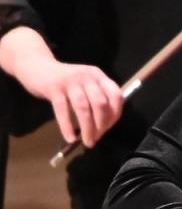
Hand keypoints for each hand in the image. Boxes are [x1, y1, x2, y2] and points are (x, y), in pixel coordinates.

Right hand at [0, 28, 123, 146]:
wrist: (37, 67)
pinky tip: (70, 138)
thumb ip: (96, 98)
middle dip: (102, 124)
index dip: (114, 114)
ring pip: (83, 107)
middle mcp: (87, 77)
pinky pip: (62, 110)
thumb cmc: (65, 81)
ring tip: (88, 141)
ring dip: (87, 128)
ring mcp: (70, 81)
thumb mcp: (85, 84)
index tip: (108, 128)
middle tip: (97, 138)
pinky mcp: (54, 88)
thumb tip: (103, 126)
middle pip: (100, 103)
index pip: (116, 95)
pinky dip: (67, 126)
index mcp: (99, 76)